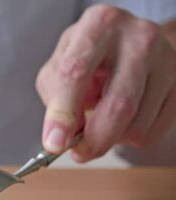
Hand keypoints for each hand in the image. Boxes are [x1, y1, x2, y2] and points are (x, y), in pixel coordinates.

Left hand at [36, 4, 175, 161]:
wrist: (127, 43)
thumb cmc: (87, 56)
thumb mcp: (59, 66)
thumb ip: (55, 98)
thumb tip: (63, 136)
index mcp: (99, 25)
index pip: (76, 72)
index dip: (63, 113)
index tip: (55, 143)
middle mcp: (138, 37)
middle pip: (119, 103)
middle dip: (95, 139)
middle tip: (79, 153)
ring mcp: (166, 59)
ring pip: (137, 124)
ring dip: (111, 138)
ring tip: (100, 121)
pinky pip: (153, 130)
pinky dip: (130, 137)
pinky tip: (122, 119)